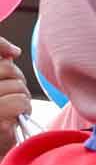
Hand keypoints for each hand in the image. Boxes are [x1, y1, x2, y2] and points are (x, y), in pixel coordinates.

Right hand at [0, 39, 30, 154]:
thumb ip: (1, 68)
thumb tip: (13, 51)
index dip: (3, 48)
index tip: (13, 53)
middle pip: (6, 68)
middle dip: (17, 80)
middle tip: (14, 95)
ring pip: (16, 85)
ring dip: (23, 97)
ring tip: (14, 108)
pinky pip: (19, 101)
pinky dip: (24, 109)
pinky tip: (17, 116)